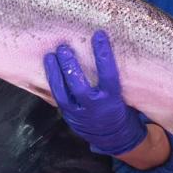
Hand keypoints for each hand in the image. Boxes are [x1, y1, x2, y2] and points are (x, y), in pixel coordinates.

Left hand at [44, 30, 146, 155]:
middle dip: (70, 65)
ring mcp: (79, 113)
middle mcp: (94, 107)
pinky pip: (58, 97)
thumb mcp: (122, 95)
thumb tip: (104, 49)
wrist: (114, 137)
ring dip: (55, 73)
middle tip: (64, 47)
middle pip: (79, 86)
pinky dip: (52, 82)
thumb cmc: (119, 108)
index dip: (104, 54)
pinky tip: (49, 68)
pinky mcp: (69, 116)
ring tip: (50, 55)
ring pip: (63, 93)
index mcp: (112, 100)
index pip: (108, 74)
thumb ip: (113, 78)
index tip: (99, 35)